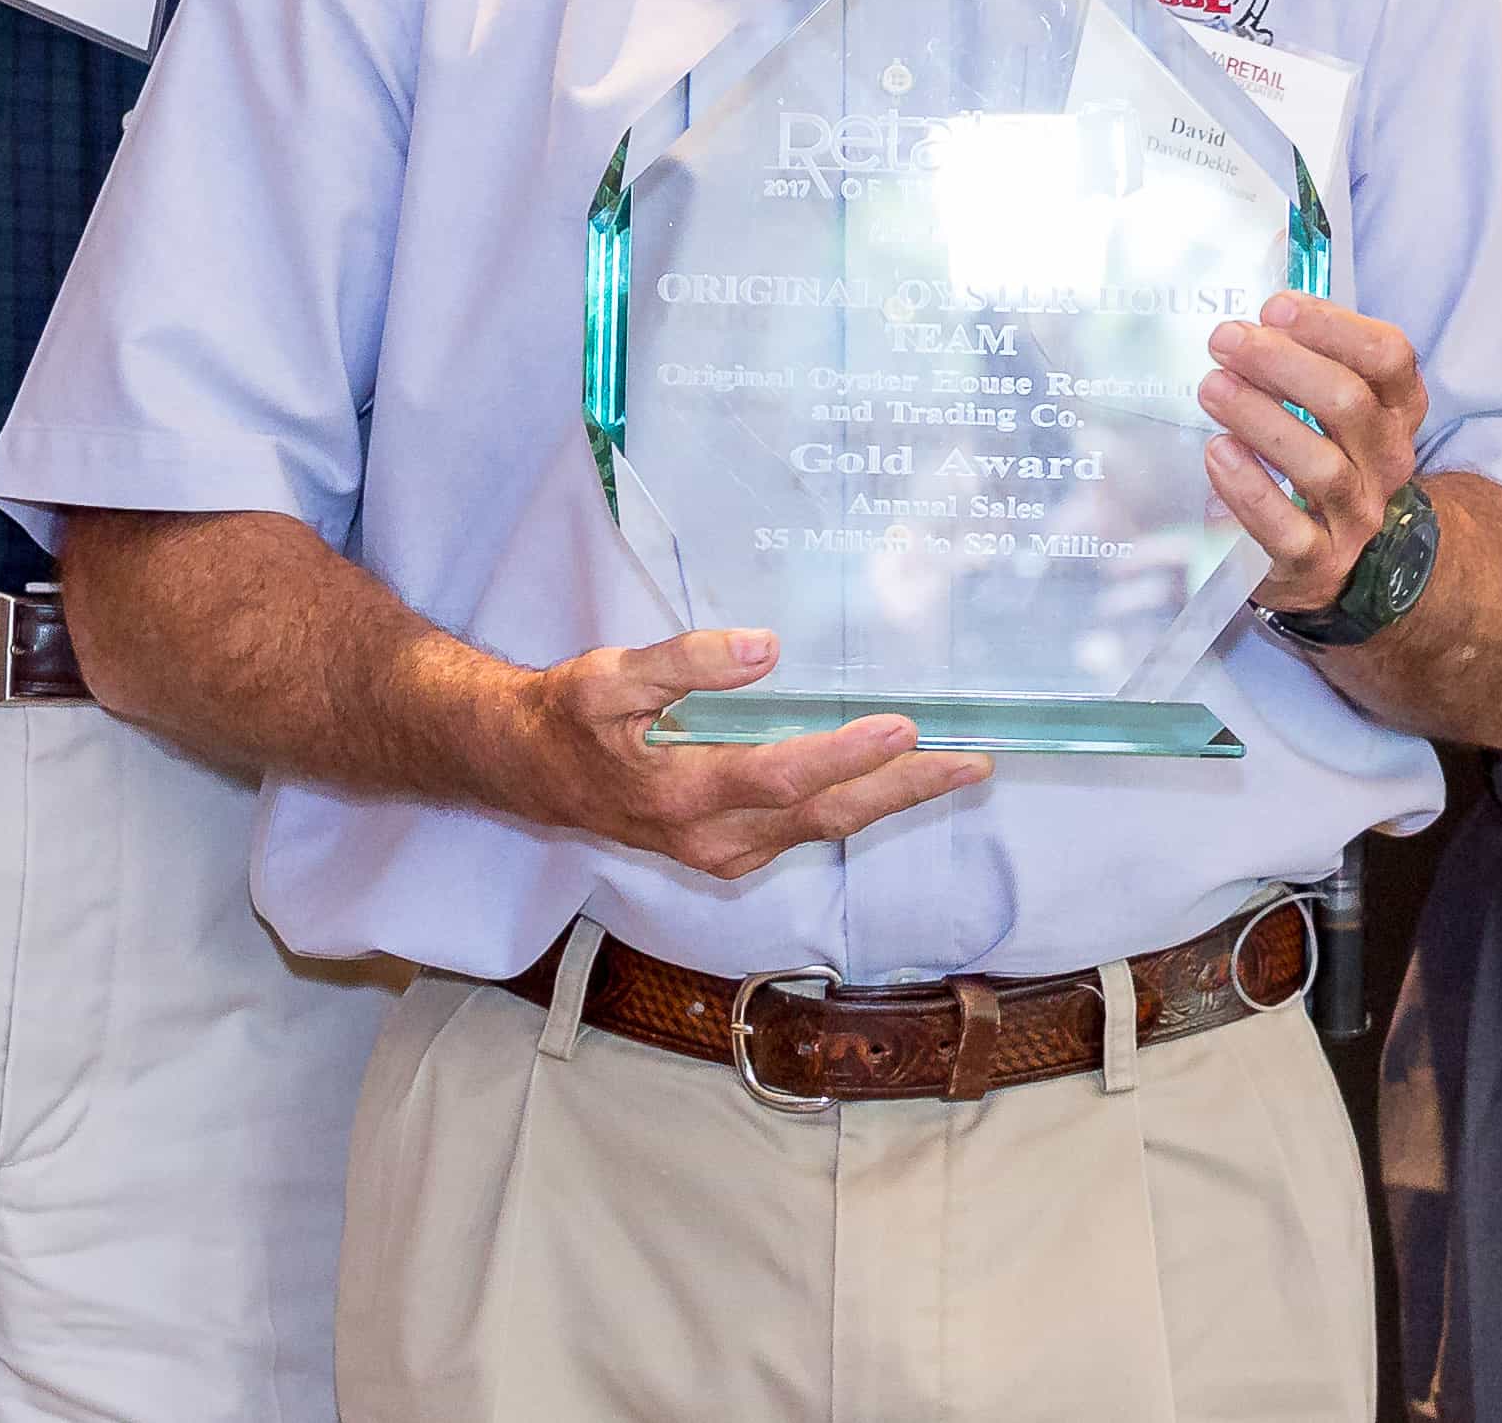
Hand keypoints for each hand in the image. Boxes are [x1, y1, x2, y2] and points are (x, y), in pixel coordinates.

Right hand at [493, 627, 986, 876]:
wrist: (530, 773)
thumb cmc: (568, 718)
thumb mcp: (607, 677)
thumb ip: (681, 662)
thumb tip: (761, 648)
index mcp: (681, 795)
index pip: (780, 776)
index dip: (845, 753)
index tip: (903, 726)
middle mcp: (712, 838)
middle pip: (823, 816)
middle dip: (901, 789)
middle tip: (971, 762)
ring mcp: (724, 853)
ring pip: (822, 828)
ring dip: (890, 800)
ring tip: (955, 769)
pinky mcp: (731, 851)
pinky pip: (806, 830)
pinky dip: (856, 805)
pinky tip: (893, 780)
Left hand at [1196, 291, 1428, 614]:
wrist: (1331, 559)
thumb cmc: (1318, 453)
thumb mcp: (1325, 400)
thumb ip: (1303, 349)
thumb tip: (1255, 289)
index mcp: (1397, 409)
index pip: (1389, 356)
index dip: (1332, 326)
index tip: (1274, 308)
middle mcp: (1388, 460)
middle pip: (1349, 403)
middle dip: (1282, 364)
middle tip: (1224, 341)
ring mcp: (1358, 514)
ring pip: (1321, 464)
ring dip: (1261, 418)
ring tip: (1211, 388)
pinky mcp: (1318, 561)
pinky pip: (1288, 529)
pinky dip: (1250, 490)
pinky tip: (1217, 453)